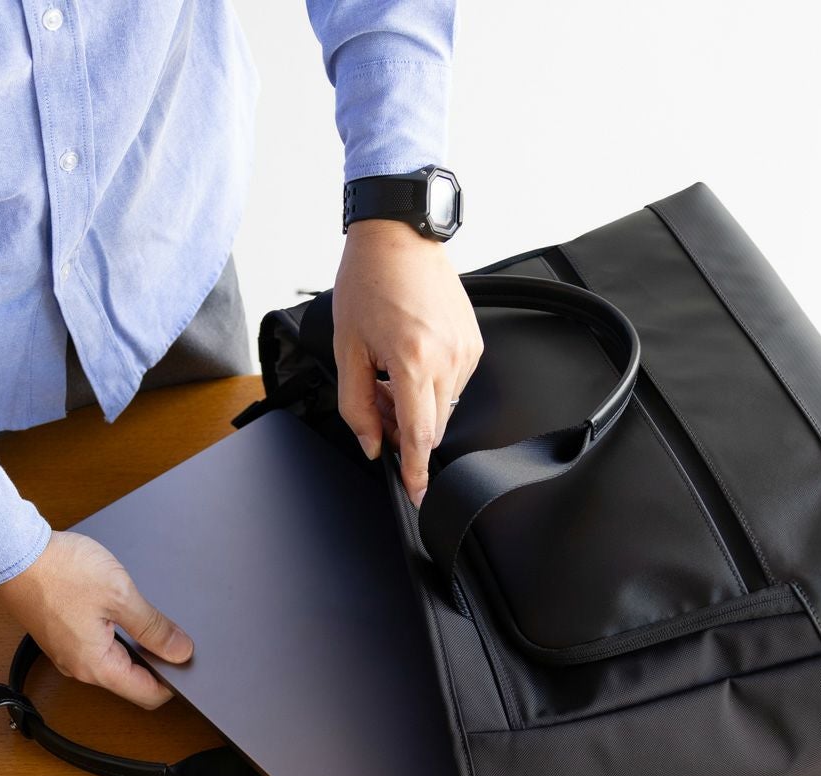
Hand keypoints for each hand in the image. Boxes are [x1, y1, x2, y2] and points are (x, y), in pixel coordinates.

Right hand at [0, 530, 191, 707]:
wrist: (12, 551)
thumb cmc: (60, 571)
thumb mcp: (120, 596)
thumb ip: (154, 628)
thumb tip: (180, 651)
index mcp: (96, 666)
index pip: (147, 695)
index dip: (175, 683)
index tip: (190, 663)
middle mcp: (79, 667)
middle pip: (131, 681)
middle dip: (158, 664)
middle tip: (177, 638)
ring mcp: (67, 652)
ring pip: (114, 663)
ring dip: (137, 648)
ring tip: (154, 622)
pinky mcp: (59, 635)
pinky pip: (96, 647)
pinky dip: (117, 637)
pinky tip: (125, 613)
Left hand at [332, 219, 482, 505]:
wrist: (398, 236)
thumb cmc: (368, 282)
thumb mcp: (347, 348)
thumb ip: (357, 404)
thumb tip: (373, 442)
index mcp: (414, 360)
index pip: (420, 435)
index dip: (416, 471)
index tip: (416, 494)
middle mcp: (448, 358)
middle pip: (432, 426)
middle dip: (403, 431)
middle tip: (375, 405)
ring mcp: (466, 350)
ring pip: (442, 407)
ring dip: (414, 407)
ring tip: (386, 373)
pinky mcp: (473, 343)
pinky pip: (452, 384)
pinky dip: (428, 387)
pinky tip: (406, 360)